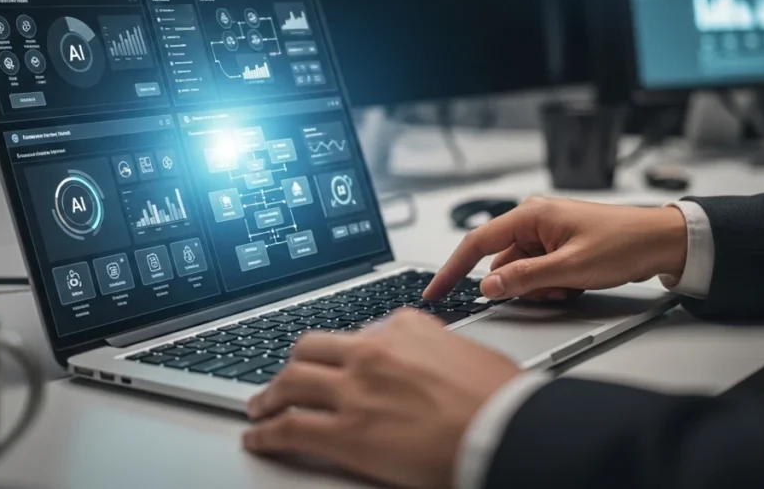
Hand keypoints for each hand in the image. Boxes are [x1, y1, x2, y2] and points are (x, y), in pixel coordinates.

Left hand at [244, 310, 520, 488]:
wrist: (504, 428)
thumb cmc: (497, 396)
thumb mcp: (465, 351)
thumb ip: (432, 349)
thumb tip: (425, 362)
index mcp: (403, 326)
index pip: (356, 333)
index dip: (340, 354)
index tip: (333, 361)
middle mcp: (372, 351)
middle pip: (310, 349)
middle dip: (293, 365)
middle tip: (285, 378)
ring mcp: (354, 389)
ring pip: (290, 383)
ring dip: (269, 396)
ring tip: (259, 407)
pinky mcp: (344, 431)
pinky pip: (288, 428)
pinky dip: (266, 433)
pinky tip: (259, 437)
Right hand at [425, 197, 687, 301]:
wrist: (661, 242)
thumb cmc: (623, 243)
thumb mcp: (569, 269)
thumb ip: (523, 278)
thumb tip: (488, 287)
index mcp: (531, 215)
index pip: (477, 243)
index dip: (452, 269)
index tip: (436, 291)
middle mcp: (535, 220)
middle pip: (502, 263)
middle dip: (519, 286)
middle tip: (550, 291)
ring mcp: (547, 234)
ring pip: (522, 272)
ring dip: (539, 287)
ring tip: (571, 285)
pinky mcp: (559, 246)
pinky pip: (539, 272)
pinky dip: (551, 284)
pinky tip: (575, 283)